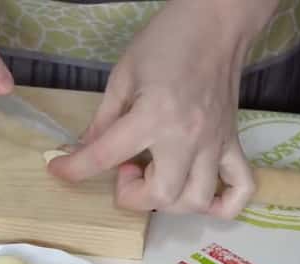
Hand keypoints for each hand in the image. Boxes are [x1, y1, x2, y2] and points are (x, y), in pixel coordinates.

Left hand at [47, 0, 277, 218]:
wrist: (217, 21)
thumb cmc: (167, 41)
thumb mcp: (123, 75)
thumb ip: (104, 119)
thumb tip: (85, 149)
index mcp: (154, 116)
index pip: (105, 157)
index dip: (74, 169)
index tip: (59, 170)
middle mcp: (188, 137)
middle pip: (160, 196)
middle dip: (131, 195)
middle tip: (124, 168)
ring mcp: (215, 143)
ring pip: (195, 201)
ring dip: (167, 202)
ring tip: (155, 174)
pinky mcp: (233, 142)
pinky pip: (240, 189)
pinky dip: (222, 205)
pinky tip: (198, 194)